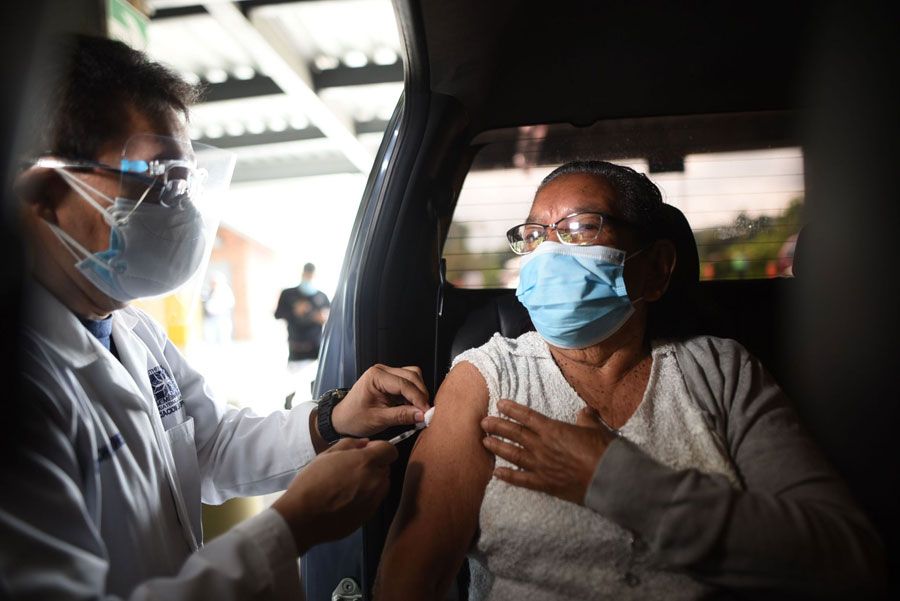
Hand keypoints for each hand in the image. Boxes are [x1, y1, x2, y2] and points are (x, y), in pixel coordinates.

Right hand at [272, 438, 397, 554]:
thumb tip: (364, 443)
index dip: (380, 448)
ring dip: (372, 482)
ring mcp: (374, 500)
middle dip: (374, 465)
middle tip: (353, 469)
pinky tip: (347, 499)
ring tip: (349, 485)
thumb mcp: (326, 455)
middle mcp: (375, 481)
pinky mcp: (369, 515)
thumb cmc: (311, 482)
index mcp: (365, 462)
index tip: (367, 451)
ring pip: (382, 485)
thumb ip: (349, 444)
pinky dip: (366, 497)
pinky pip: (374, 500)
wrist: (303, 516)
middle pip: (385, 468)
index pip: (390, 450)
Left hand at [331, 365, 429, 437]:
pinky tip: (411, 408)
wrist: (341, 419)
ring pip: (413, 377)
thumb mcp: (378, 419)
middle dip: (421, 395)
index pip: (404, 384)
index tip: (427, 412)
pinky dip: (413, 395)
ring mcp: (387, 375)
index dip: (418, 398)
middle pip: (412, 376)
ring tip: (417, 411)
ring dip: (418, 393)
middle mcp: (382, 371)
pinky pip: (409, 384)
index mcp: (376, 376)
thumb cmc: (354, 418)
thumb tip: (422, 414)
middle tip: (425, 413)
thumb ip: (401, 416)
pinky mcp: (391, 382)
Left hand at [481, 399, 614, 504]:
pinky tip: (496, 473)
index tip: (499, 404)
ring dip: (497, 447)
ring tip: (484, 442)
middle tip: (483, 423)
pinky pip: (521, 480)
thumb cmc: (603, 450)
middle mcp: (542, 446)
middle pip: (514, 433)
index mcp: (553, 430)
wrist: (609, 478)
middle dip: (497, 427)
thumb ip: (585, 420)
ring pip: (513, 454)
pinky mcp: (544, 483)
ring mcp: (541, 466)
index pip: (527, 416)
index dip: (511, 409)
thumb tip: (585, 412)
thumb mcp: (595, 428)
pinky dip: (508, 477)